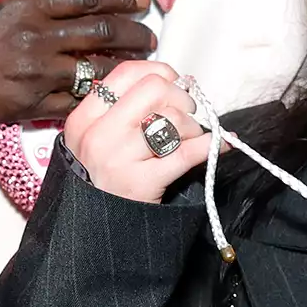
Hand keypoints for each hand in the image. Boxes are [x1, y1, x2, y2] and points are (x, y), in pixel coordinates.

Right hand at [0, 0, 154, 128]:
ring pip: (96, 69)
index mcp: (26, 6)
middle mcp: (35, 39)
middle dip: (135, 33)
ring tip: (141, 64)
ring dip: (125, 66)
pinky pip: (75, 101)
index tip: (141, 2)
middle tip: (150, 35)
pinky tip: (113, 93)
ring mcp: (34, 75)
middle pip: (102, 32)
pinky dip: (98, 96)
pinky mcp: (29, 105)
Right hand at [64, 60, 209, 202]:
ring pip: (173, 119)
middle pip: (154, 88)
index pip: (127, 73)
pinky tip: (221, 144)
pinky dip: (213, 145)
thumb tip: (176, 82)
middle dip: (180, 97)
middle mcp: (98, 135)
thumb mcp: (97, 140)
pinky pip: (188, 153)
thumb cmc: (102, 180)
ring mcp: (118, 158)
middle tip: (185, 115)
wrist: (94, 234)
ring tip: (188, 141)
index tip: (173, 84)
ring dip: (192, 128)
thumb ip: (125, 110)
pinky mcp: (141, 183)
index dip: (160, 73)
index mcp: (84, 118)